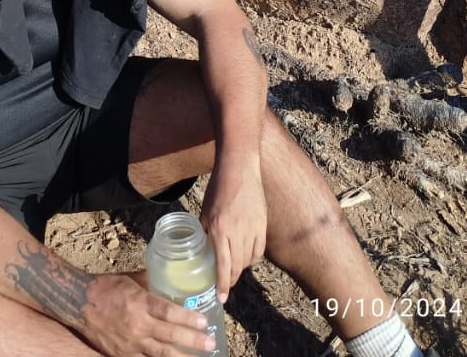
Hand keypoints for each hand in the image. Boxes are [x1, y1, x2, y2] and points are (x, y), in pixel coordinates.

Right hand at [79, 272, 215, 356]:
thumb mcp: (130, 279)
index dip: (188, 318)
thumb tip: (169, 275)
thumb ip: (150, 280)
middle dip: (193, 341)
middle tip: (210, 342)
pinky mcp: (122, 356)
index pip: (168, 312)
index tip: (204, 321)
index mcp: (139, 303)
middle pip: (170, 336)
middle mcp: (137, 325)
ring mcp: (130, 344)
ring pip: (161, 355)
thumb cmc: (105, 288)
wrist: (79, 304)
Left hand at [200, 163, 266, 301]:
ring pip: (248, 260)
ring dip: (240, 268)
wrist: (239, 168)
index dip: (222, 285)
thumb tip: (204, 249)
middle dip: (230, 279)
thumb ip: (206, 231)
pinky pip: (259, 250)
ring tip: (233, 270)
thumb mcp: (205, 210)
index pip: (223, 266)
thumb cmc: (218, 187)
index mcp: (219, 228)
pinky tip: (246, 256)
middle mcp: (237, 232)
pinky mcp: (262, 224)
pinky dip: (252, 257)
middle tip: (225, 285)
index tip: (221, 298)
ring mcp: (252, 229)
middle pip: (237, 266)